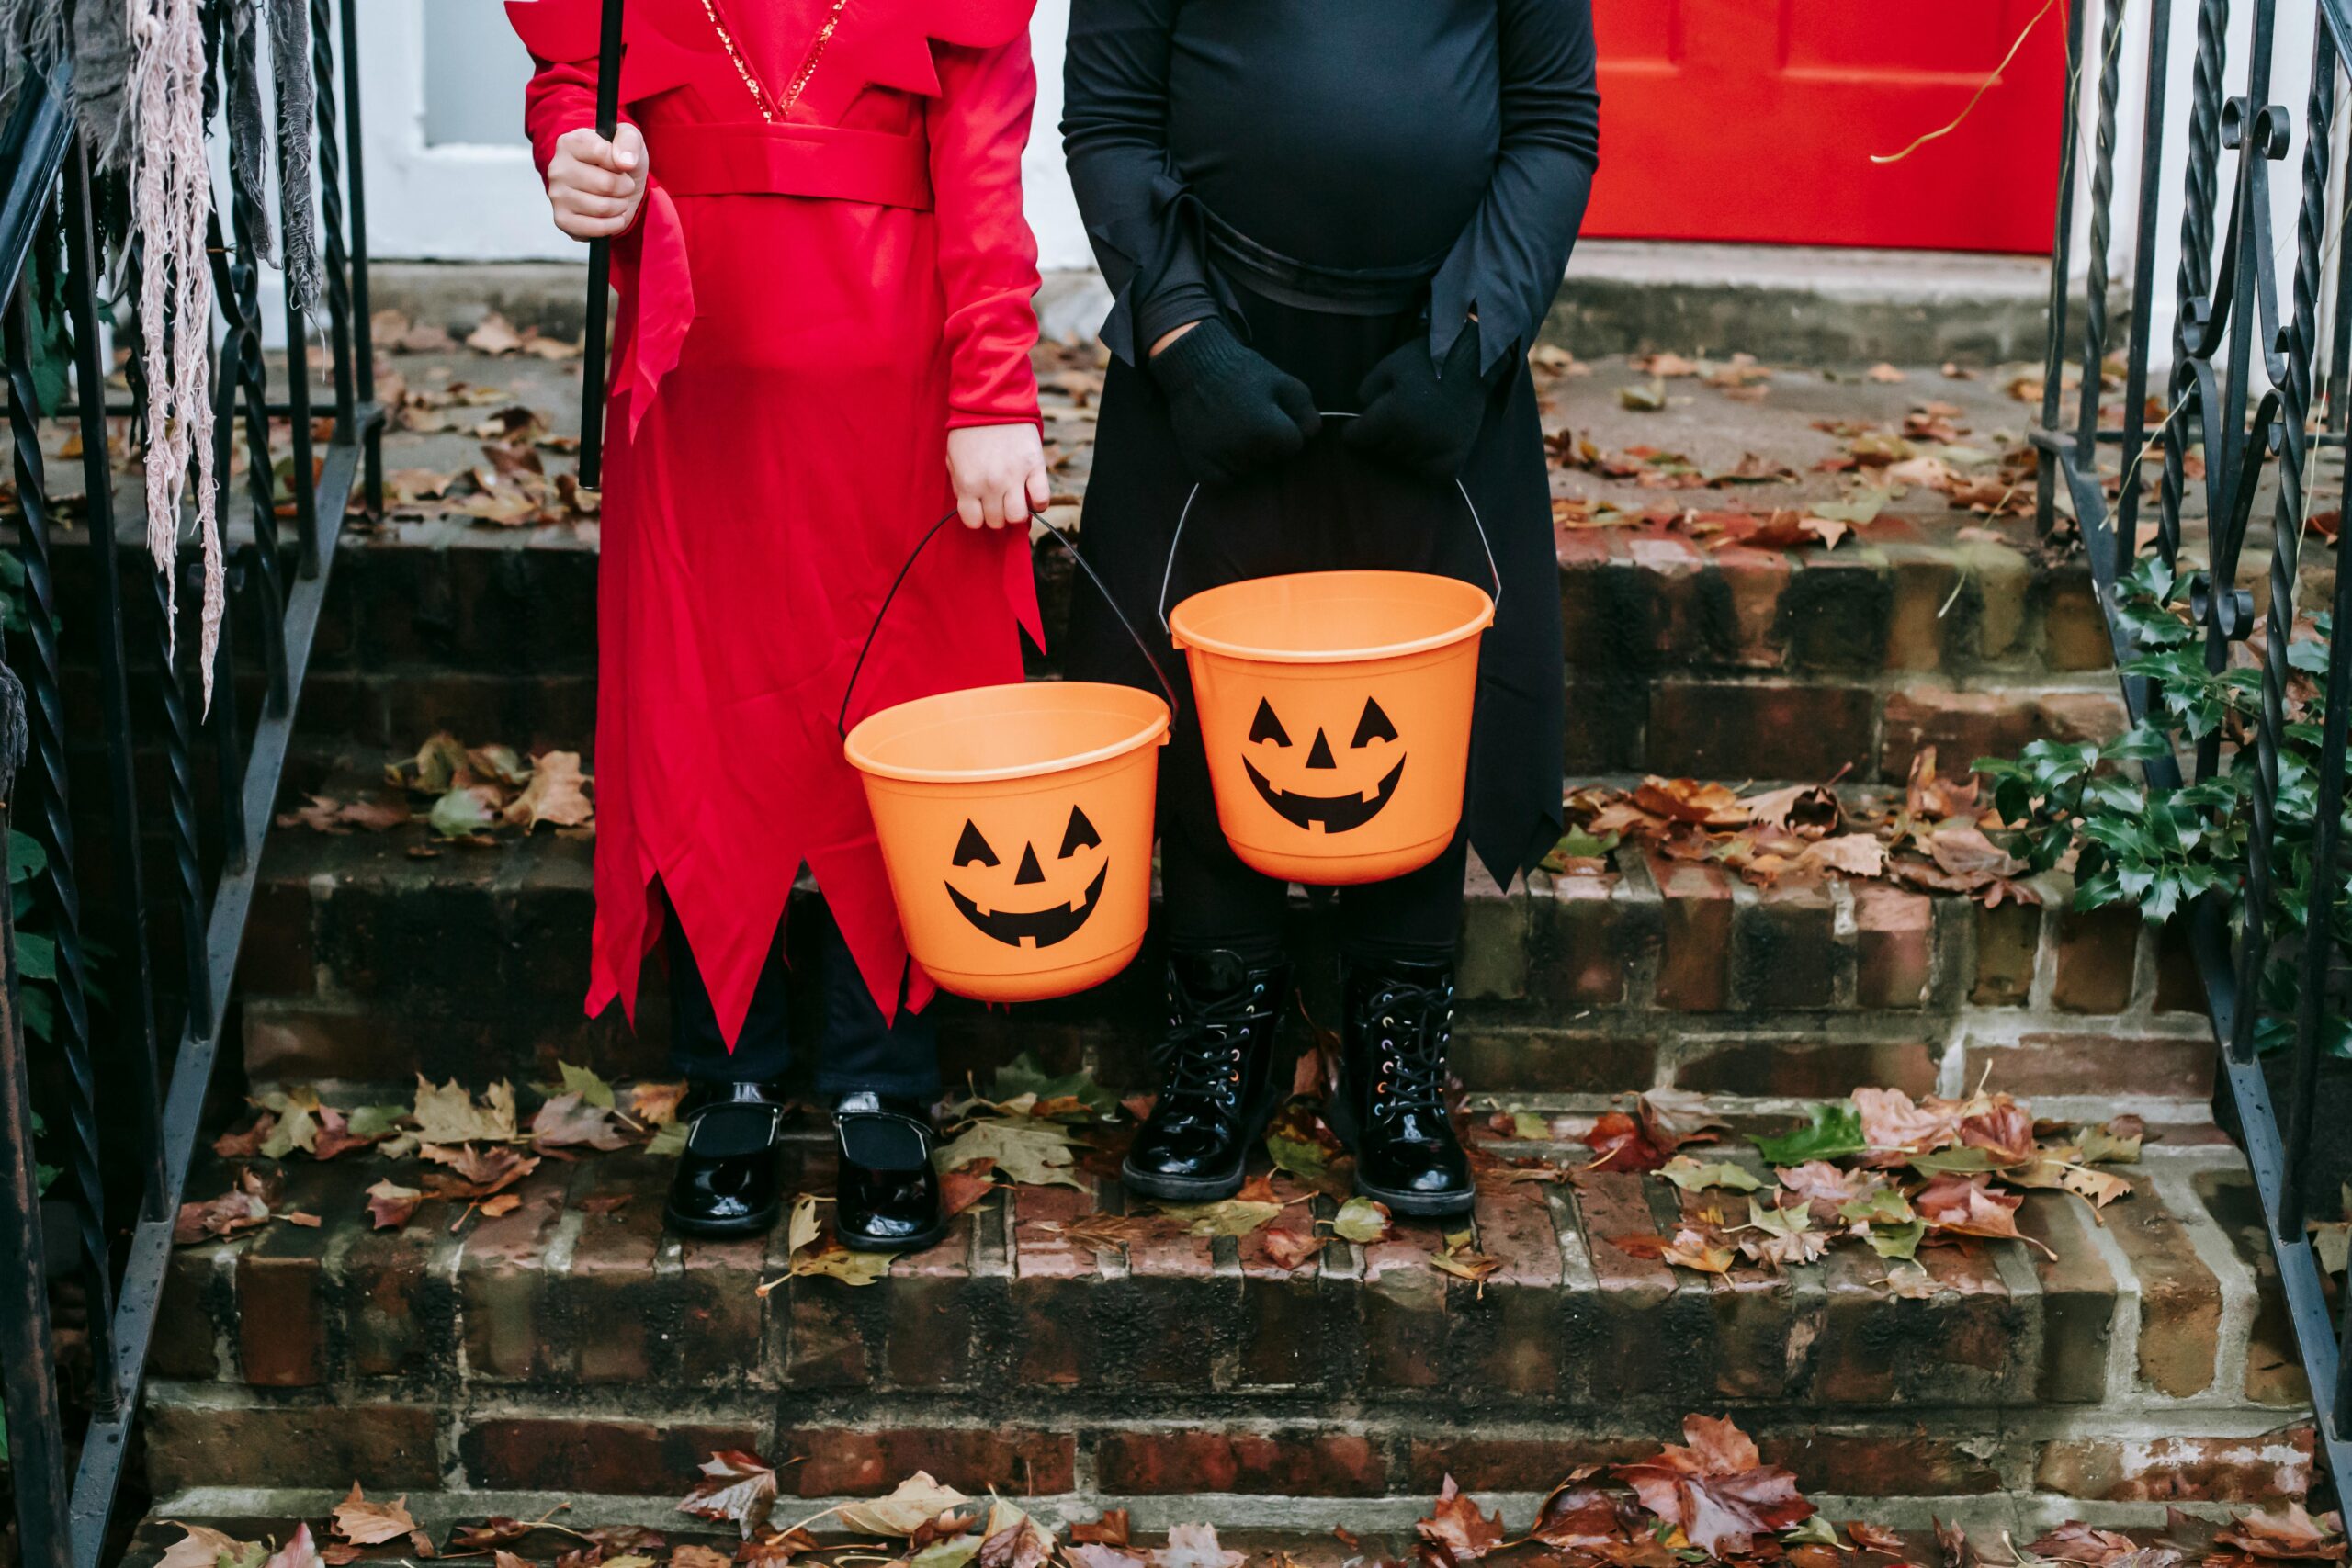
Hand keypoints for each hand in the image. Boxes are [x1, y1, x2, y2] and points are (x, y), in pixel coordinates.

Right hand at [546, 124, 647, 239]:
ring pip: (602, 208)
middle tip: (623, 185)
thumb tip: (624, 162)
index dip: (621, 163)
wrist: (618, 187)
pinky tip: (613, 216)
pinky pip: (596, 229)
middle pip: (605, 184)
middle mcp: (557, 168)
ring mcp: (556, 195)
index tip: (620, 164)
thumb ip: (629, 140)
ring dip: (620, 206)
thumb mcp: (630, 140)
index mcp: (569, 143)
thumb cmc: (620, 160)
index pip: (602, 153)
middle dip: (625, 187)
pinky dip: (614, 225)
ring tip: (617, 198)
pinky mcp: (562, 220)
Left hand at [947, 422, 1051, 528]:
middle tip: (998, 500)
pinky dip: (1038, 503)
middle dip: (996, 513)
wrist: (991, 401)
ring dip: (1016, 512)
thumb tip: (971, 504)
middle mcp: (991, 484)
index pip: (973, 521)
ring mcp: (1015, 476)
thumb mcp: (953, 458)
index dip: (977, 516)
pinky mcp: (1035, 467)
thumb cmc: (969, 429)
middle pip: (997, 521)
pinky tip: (1031, 495)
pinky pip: (1042, 499)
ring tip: (1014, 499)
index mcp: (968, 483)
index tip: (981, 507)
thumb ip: (959, 485)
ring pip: (1018, 517)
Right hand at [1146, 317, 1320, 485]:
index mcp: (1268, 431)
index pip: (1293, 446)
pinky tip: (1221, 446)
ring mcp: (1220, 461)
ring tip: (1232, 428)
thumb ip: (1305, 410)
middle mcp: (1244, 450)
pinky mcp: (1200, 467)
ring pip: (1248, 471)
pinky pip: (1223, 481)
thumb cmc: (1242, 372)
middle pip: (1270, 460)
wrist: (1195, 367)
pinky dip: (1225, 469)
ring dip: (1246, 455)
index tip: (1269, 413)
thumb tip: (1311, 435)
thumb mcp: (1283, 382)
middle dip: (1266, 443)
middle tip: (1247, 417)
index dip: (1284, 429)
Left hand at [1345, 321, 1495, 480]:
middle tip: (1391, 420)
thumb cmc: (1426, 360)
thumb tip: (1361, 414)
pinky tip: (1426, 447)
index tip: (1355, 426)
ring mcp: (1437, 449)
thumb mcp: (1387, 366)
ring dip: (1401, 449)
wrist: (1472, 362)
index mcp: (1394, 415)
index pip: (1357, 438)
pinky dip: (1425, 465)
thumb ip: (1366, 391)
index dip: (1353, 430)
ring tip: (1411, 428)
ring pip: (1403, 462)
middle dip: (1379, 437)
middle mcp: (1414, 437)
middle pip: (1379, 451)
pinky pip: (1430, 473)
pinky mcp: (1456, 456)